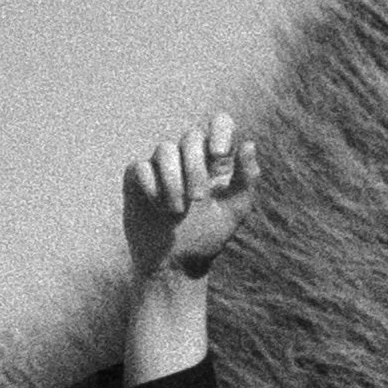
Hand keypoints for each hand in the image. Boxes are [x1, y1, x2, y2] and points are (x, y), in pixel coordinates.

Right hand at [123, 113, 260, 284]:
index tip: (219, 155)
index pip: (219, 123)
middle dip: (196, 167)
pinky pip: (141, 167)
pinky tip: (160, 208)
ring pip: (165, 149)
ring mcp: (161, 165)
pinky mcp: (138, 178)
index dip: (219, 130)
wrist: (176, 264)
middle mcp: (188, 156)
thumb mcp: (235, 210)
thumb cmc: (208, 236)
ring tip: (178, 211)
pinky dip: (152, 186)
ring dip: (173, 179)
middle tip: (199, 199)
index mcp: (214, 160)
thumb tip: (249, 143)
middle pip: (191, 136)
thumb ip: (246, 179)